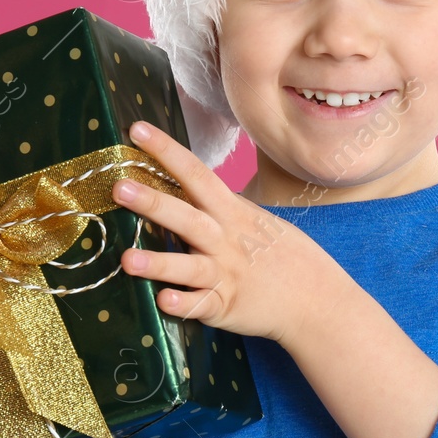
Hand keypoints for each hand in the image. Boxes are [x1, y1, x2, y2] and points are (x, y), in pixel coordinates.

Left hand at [113, 120, 350, 345]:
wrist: (317, 300)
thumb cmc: (283, 256)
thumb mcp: (256, 221)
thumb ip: (221, 208)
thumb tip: (186, 186)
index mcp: (233, 213)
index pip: (196, 174)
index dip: (167, 151)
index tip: (137, 130)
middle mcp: (226, 241)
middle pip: (186, 216)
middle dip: (152, 202)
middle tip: (119, 188)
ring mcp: (225, 275)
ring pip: (187, 266)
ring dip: (157, 262)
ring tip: (127, 259)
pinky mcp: (225, 307)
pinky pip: (200, 306)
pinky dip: (183, 303)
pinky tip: (163, 300)